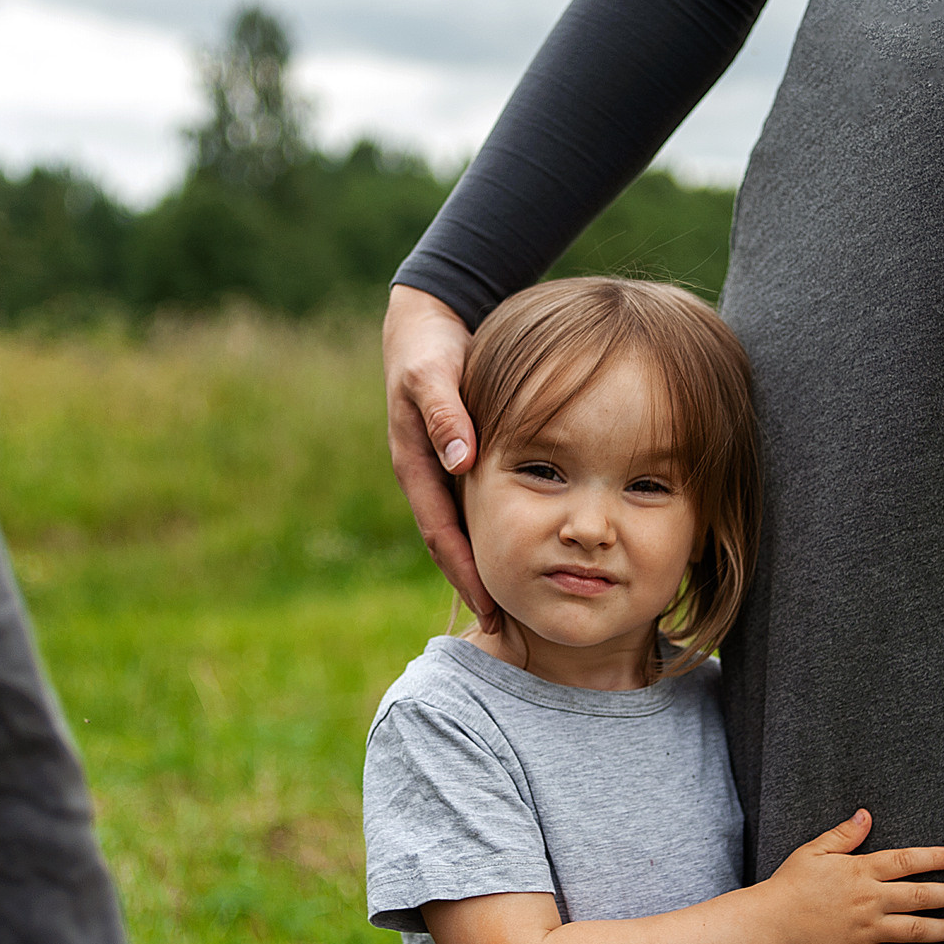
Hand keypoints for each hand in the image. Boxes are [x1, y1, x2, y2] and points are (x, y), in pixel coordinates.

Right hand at [384, 285, 497, 629]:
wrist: (426, 318)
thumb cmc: (431, 345)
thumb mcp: (433, 373)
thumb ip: (445, 412)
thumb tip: (460, 459)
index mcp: (417, 466)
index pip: (442, 535)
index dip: (466, 574)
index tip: (491, 609)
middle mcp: (429, 474)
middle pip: (453, 543)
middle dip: (478, 584)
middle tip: (508, 626)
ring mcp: (443, 468)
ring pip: (466, 528)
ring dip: (488, 563)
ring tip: (519, 601)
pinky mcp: (460, 457)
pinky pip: (479, 504)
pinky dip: (497, 530)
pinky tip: (525, 546)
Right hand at [759, 809, 943, 943]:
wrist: (772, 922)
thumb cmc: (790, 883)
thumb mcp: (814, 850)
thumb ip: (844, 835)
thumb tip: (866, 815)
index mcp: (861, 872)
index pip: (906, 862)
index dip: (933, 859)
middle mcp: (870, 900)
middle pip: (920, 896)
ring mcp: (867, 929)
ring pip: (914, 930)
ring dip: (943, 930)